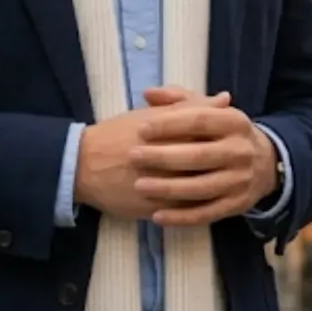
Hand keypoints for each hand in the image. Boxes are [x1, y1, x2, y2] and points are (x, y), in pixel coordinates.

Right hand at [73, 90, 231, 220]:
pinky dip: (196, 206)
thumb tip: (226, 99)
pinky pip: (183, 211)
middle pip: (209, 164)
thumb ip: (192, 105)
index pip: (212, 135)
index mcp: (172, 134)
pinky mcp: (154, 209)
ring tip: (218, 180)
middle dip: (221, 163)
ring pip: (199, 190)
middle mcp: (169, 162)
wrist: (84, 164)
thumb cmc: (119, 133)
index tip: (227, 137)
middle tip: (227, 161)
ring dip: (213, 186)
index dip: (224, 137)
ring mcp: (162, 188)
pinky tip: (202, 199)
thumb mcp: (155, 112)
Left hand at [127, 91, 279, 227]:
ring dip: (168, 189)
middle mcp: (241, 151)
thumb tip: (148, 94)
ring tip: (139, 186)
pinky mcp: (237, 205)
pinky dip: (181, 217)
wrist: (265, 164)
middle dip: (163, 156)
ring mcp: (240, 180)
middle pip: (198, 155)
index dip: (169, 124)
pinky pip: (206, 214)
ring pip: (200, 188)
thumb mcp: (210, 112)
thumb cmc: (224, 134)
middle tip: (133, 156)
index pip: (199, 120)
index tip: (142, 128)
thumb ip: (179, 100)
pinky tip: (156, 216)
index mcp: (235, 122)